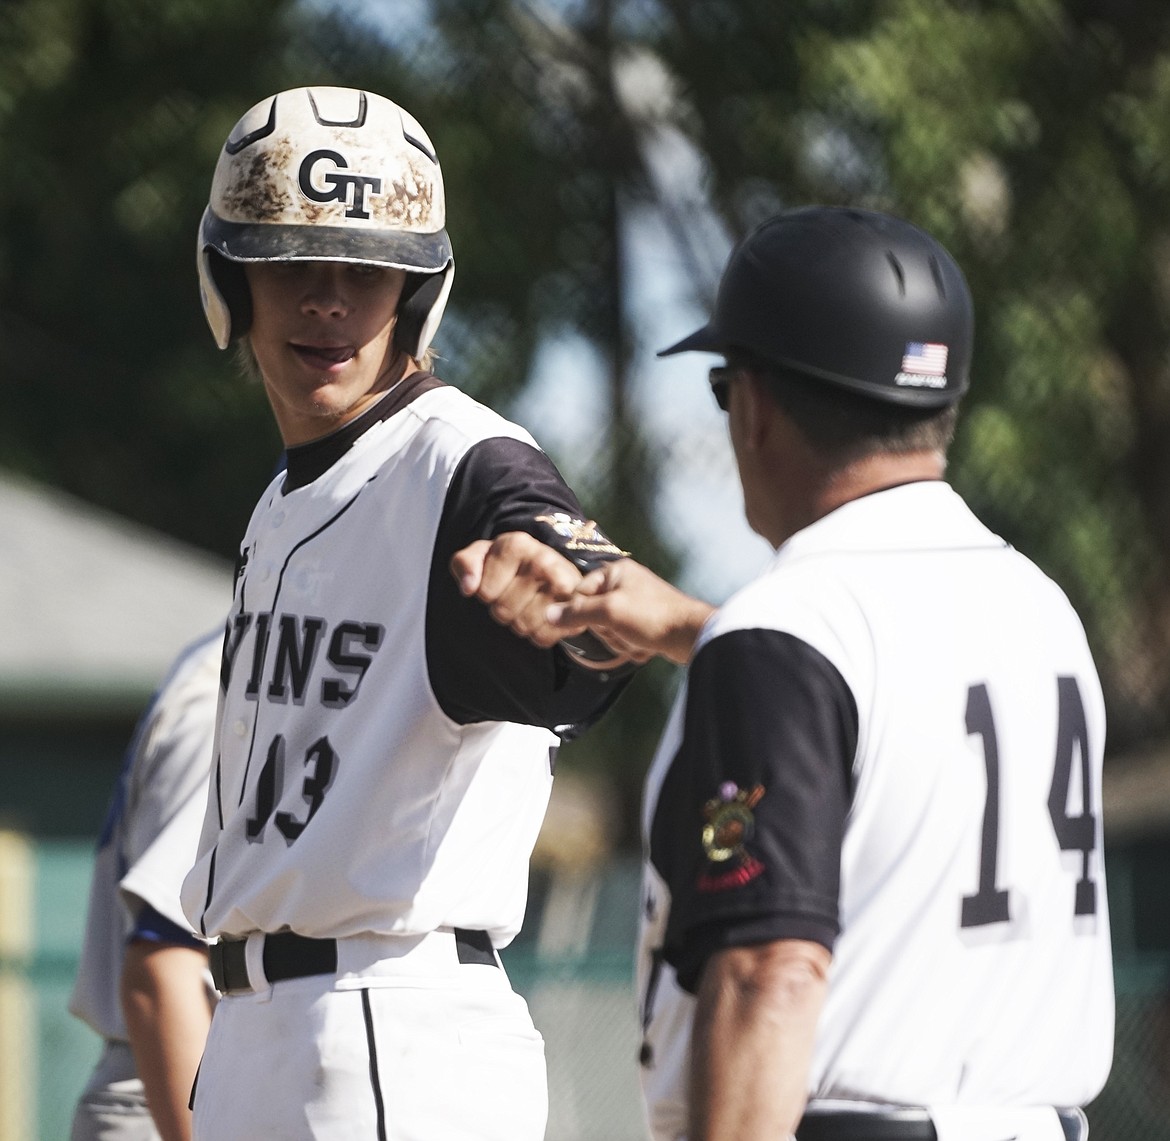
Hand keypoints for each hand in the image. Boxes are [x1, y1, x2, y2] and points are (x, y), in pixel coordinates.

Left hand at [451, 531, 598, 649]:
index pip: (483, 591)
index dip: (486, 593)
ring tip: (529, 604)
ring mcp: (562, 584)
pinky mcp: (575, 608)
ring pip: (523, 625)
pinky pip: (542, 637)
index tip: (498, 582)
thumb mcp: (483, 556)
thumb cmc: (512, 565)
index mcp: (516, 544)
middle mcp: (542, 560)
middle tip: (515, 596)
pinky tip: (544, 616)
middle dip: (503, 609)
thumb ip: (465, 564)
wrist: (558, 571)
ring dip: (521, 622)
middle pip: (503, 611)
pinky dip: (539, 633)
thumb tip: (467, 588)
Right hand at [546, 559, 713, 665]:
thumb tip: (548, 614)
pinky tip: (646, 646)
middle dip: (608, 630)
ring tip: (639, 639)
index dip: (584, 613)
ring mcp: (636, 603)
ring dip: (621, 641)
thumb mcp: (609, 613)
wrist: (691, 635)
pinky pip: (624, 637)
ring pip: (609, 629)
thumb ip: (577, 613)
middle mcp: (625, 584)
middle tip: (625, 630)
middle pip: (593, 614)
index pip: (579, 593)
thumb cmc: (651, 616)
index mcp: (615, 572)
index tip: (600, 622)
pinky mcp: (645, 622)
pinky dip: (633, 646)